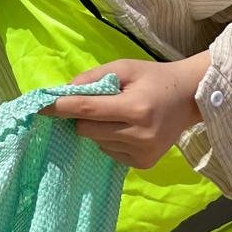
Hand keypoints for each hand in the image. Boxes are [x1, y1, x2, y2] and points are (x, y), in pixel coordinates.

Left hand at [41, 53, 209, 167]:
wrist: (191, 98)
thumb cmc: (154, 78)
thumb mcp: (125, 68)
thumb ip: (93, 77)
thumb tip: (63, 92)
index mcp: (135, 108)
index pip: (87, 110)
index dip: (61, 108)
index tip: (40, 107)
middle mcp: (139, 134)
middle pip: (87, 130)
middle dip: (84, 117)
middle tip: (100, 104)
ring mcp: (142, 153)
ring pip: (96, 143)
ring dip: (99, 129)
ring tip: (121, 115)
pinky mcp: (143, 163)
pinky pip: (110, 153)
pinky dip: (111, 141)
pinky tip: (129, 130)